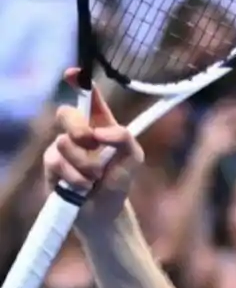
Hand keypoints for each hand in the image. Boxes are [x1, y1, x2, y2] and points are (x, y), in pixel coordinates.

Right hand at [45, 74, 142, 226]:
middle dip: (79, 129)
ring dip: (84, 164)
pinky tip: (83, 188)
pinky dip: (75, 177)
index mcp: (100, 124)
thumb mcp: (133, 158)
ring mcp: (62, 147)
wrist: (105, 213)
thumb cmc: (119, 181)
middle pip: (66, 112)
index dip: (79, 82)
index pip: (88, 97)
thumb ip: (124, 138)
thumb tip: (99, 132)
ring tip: (95, 178)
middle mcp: (79, 131)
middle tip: (92, 144)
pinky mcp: (50, 165)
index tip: (72, 75)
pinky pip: (56, 162)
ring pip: (63, 142)